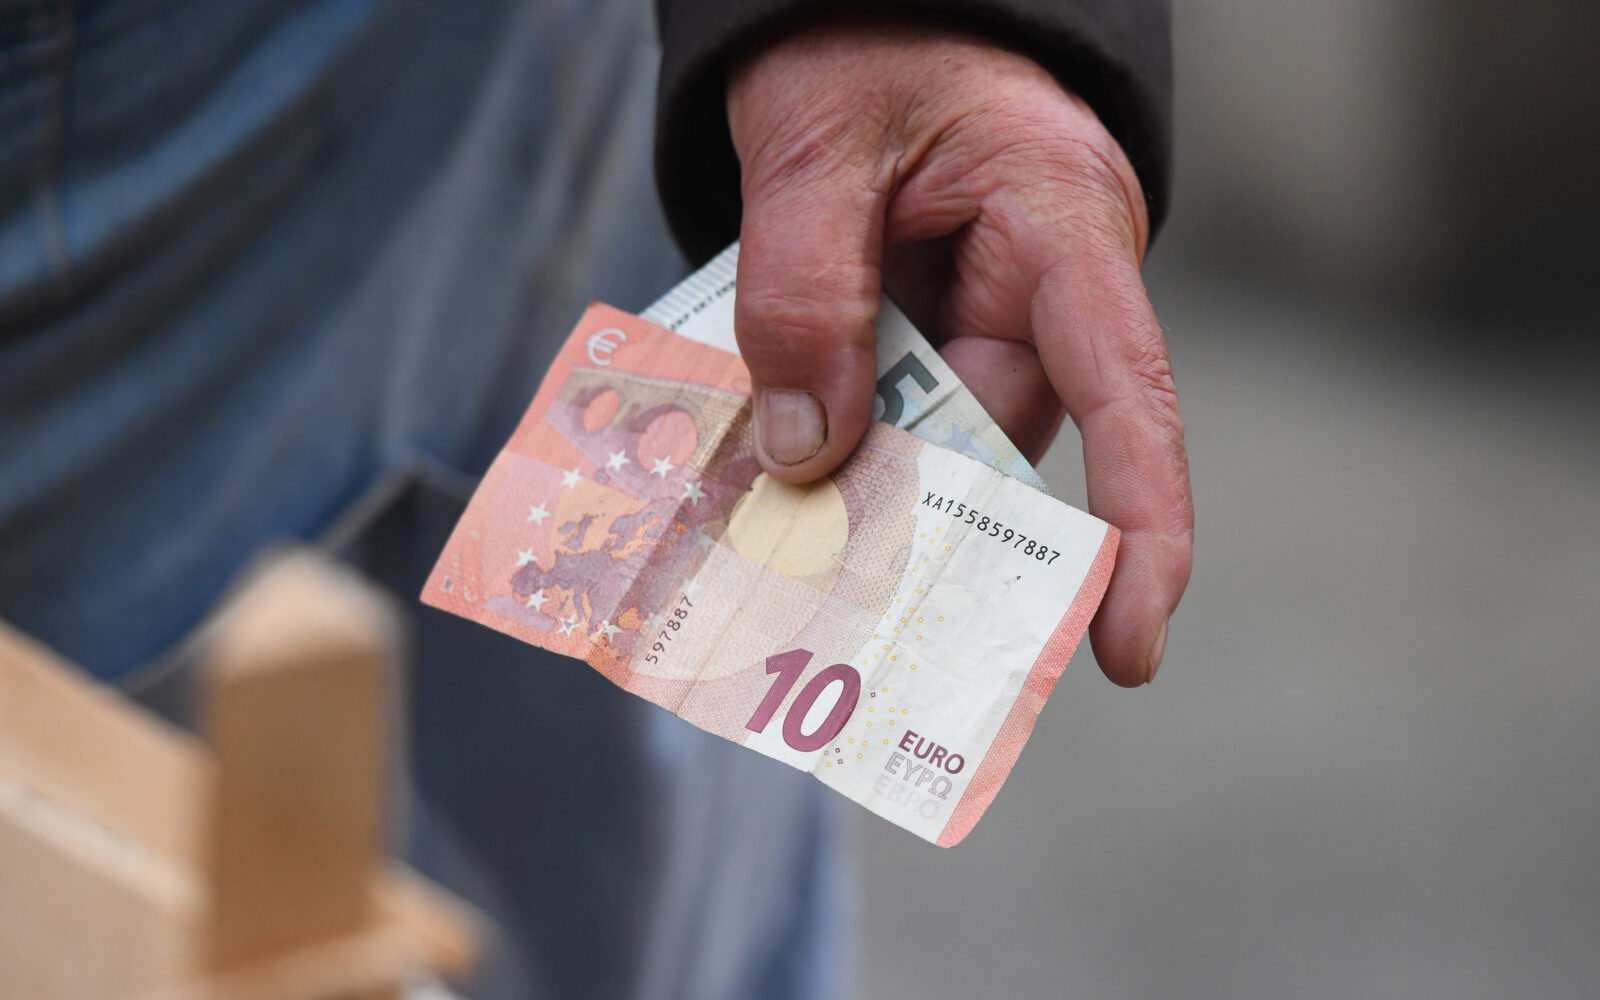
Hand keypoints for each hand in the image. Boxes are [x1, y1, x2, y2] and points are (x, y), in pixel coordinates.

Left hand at [727, 15, 1191, 685]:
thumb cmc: (862, 37)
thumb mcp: (814, 148)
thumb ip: (804, 293)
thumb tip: (810, 456)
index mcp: (1060, 226)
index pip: (1128, 392)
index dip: (1141, 525)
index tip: (1129, 644)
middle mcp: (1040, 288)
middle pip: (993, 441)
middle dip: (910, 521)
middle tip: (812, 603)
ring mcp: (983, 308)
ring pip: (930, 436)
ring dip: (849, 479)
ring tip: (748, 531)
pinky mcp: (926, 318)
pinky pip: (888, 403)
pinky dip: (829, 436)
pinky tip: (754, 466)